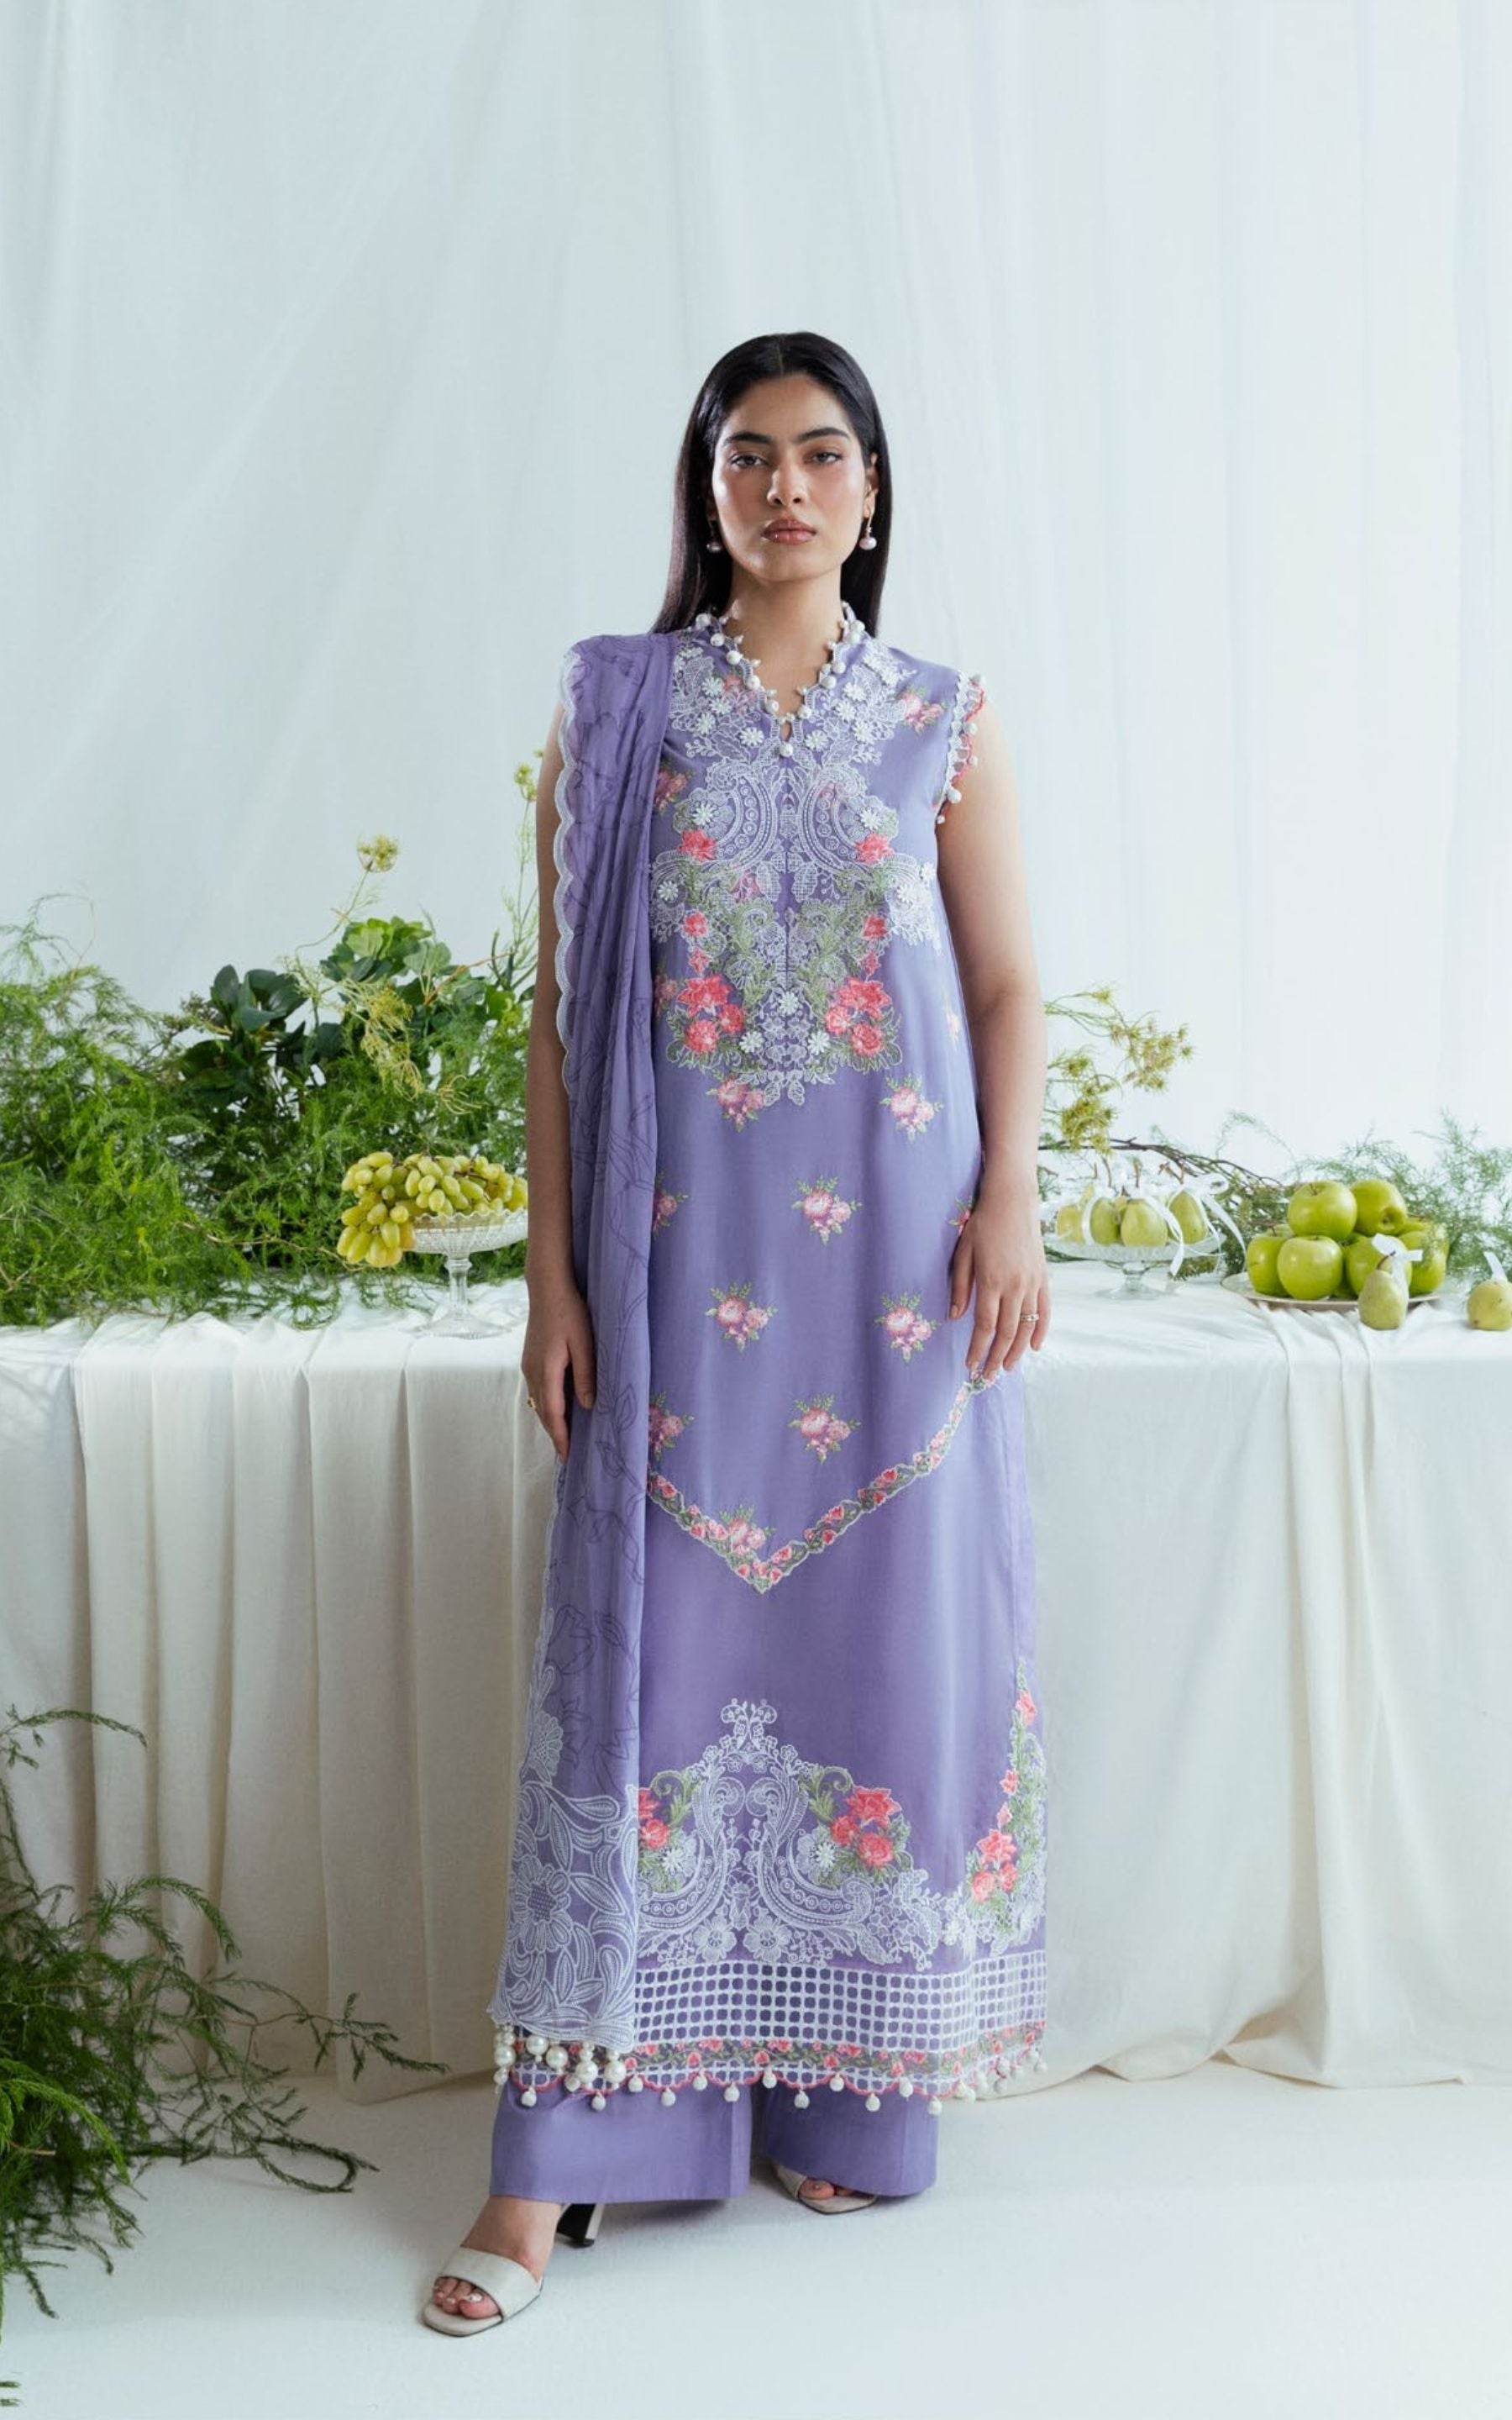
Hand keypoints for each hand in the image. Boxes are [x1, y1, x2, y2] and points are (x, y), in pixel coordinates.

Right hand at [522, 1281, 596, 1461]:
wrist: (548, 1288)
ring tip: (566, 1438)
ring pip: (539, 1402)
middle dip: (555, 1435)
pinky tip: (560, 1409)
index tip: (568, 1458)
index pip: (553, 1414)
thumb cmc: (570, 1312)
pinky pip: (539, 1390)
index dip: (561, 1437)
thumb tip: (587, 1406)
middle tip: (568, 1456)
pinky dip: (548, 1405)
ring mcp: (529, 1365)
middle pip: (543, 1413)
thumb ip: (585, 1375)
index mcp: (546, 1370)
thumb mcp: (585, 1343)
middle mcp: (532, 1372)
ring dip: (551, 1421)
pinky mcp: (530, 1359)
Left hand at [948, 1185, 1050, 1377]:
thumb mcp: (963, 1252)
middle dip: (995, 1357)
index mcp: (991, 1281)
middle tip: (986, 1375)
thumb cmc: (982, 1224)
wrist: (1013, 1202)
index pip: (985, 1325)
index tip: (969, 1364)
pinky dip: (1041, 1331)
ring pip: (1027, 1327)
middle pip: (1007, 1333)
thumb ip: (960, 1286)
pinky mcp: (1043, 1278)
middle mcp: (1015, 1286)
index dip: (977, 1348)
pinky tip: (1036, 1347)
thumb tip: (955, 1317)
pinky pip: (1046, 1311)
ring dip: (1018, 1351)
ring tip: (1006, 1367)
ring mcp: (1032, 1283)